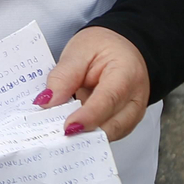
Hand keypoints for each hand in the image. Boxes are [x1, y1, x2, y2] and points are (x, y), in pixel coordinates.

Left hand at [40, 26, 150, 140]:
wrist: (121, 48)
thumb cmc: (103, 46)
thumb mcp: (79, 51)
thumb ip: (63, 76)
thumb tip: (48, 102)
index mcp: (126, 73)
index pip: (108, 100)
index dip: (87, 117)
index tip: (68, 127)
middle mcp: (135, 98)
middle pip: (112, 125)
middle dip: (83, 133)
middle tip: (56, 134)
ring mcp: (132, 114)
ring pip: (108, 134)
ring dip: (84, 136)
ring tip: (59, 132)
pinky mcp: (124, 123)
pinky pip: (105, 134)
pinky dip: (88, 134)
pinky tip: (71, 130)